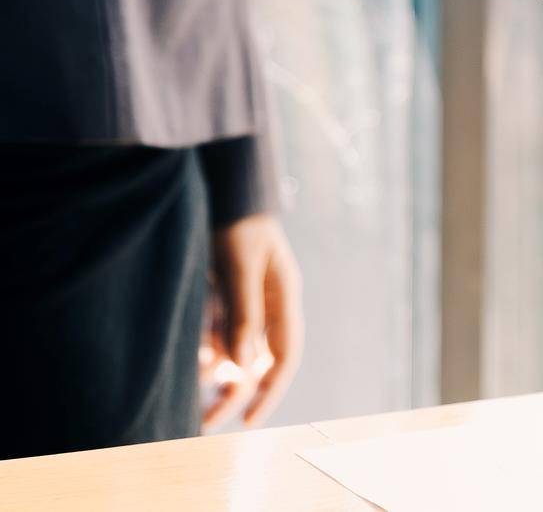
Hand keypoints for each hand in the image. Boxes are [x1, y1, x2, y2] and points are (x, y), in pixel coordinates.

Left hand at [201, 214, 303, 429]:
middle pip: (256, 362)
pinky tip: (185, 365)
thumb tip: (239, 363)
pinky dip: (201, 352)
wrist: (225, 190)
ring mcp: (245, 302)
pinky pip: (214, 334)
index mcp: (283, 299)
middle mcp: (268, 307)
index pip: (284, 358)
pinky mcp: (222, 296)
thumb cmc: (238, 225)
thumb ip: (242, 312)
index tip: (247, 421)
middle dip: (233, 395)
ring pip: (233, 352)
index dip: (269, 392)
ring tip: (186, 403)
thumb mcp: (240, 267)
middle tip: (205, 424)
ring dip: (214, 378)